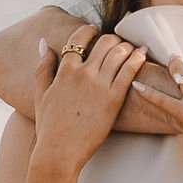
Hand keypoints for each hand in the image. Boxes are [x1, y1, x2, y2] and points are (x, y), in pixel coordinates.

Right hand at [29, 31, 146, 173]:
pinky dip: (137, 59)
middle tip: (118, 44)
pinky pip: (129, 72)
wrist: (59, 151)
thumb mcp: (40, 94)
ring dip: (128, 47)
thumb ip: (43, 67)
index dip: (90, 30)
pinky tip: (142, 56)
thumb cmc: (49, 127)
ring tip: (132, 50)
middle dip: (113, 39)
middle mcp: (83, 74)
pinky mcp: (113, 100)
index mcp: (65, 70)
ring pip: (119, 53)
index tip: (96, 31)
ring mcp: (99, 86)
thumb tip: (44, 44)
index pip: (79, 38)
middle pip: (105, 42)